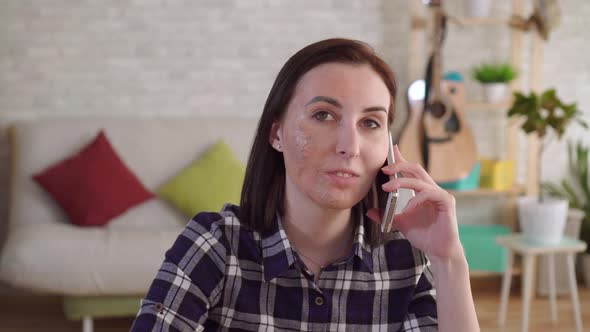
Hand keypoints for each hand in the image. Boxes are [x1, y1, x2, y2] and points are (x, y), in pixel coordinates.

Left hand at [366, 145, 461, 259]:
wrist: (438, 251)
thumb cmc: (423, 236)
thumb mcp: (399, 223)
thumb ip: (386, 215)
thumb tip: (370, 211)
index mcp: (422, 191)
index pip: (411, 171)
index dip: (402, 159)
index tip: (392, 150)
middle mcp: (432, 189)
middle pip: (416, 169)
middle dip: (399, 165)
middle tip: (384, 169)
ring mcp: (440, 194)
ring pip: (420, 180)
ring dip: (401, 182)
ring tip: (387, 188)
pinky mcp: (447, 202)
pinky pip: (429, 194)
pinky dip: (415, 200)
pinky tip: (406, 209)